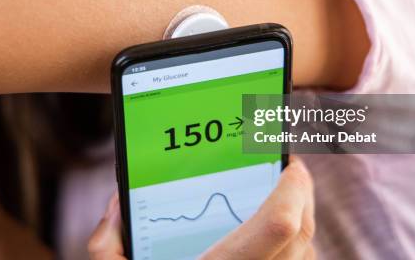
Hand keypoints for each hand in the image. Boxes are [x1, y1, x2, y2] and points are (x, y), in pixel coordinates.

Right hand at [88, 156, 314, 259]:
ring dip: (303, 221)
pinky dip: (297, 250)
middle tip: (286, 171)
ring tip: (284, 196)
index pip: (281, 226)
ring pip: (306, 256)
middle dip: (302, 195)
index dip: (293, 189)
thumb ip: (108, 247)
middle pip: (302, 235)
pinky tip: (278, 238)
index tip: (289, 163)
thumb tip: (116, 207)